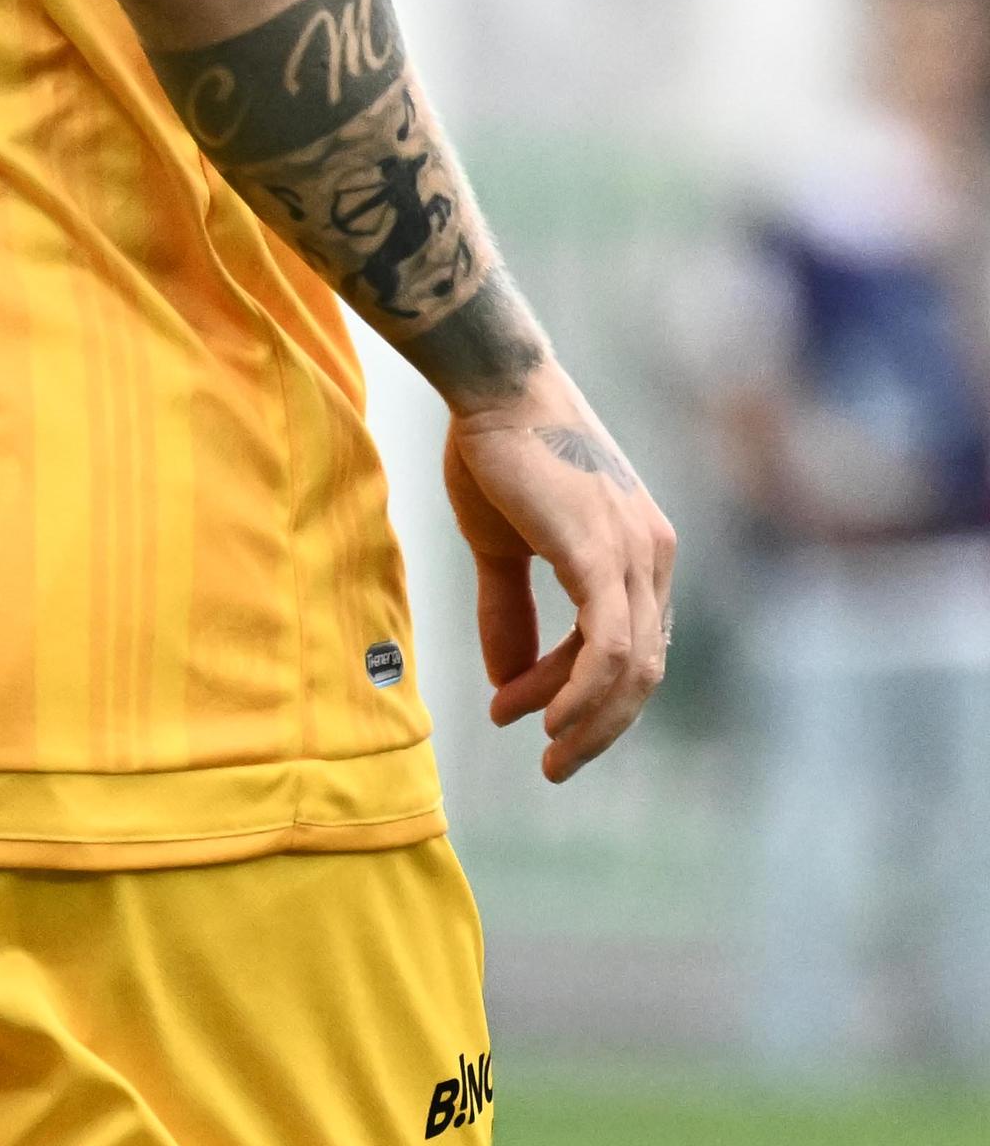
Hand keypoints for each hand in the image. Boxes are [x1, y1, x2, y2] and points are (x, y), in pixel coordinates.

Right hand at [443, 379, 675, 782]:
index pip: (630, 650)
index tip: (521, 714)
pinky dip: (582, 692)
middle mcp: (653, 553)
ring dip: (585, 719)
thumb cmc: (497, 449)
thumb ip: (512, 614)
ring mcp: (636, 552)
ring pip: (632, 670)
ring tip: (540, 744)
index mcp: (639, 551)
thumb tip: (507, 683)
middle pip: (642, 672)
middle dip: (596, 725)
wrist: (492, 384)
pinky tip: (545, 716)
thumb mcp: (503, 547)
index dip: (581, 696)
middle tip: (550, 761)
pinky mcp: (604, 552)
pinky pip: (610, 648)